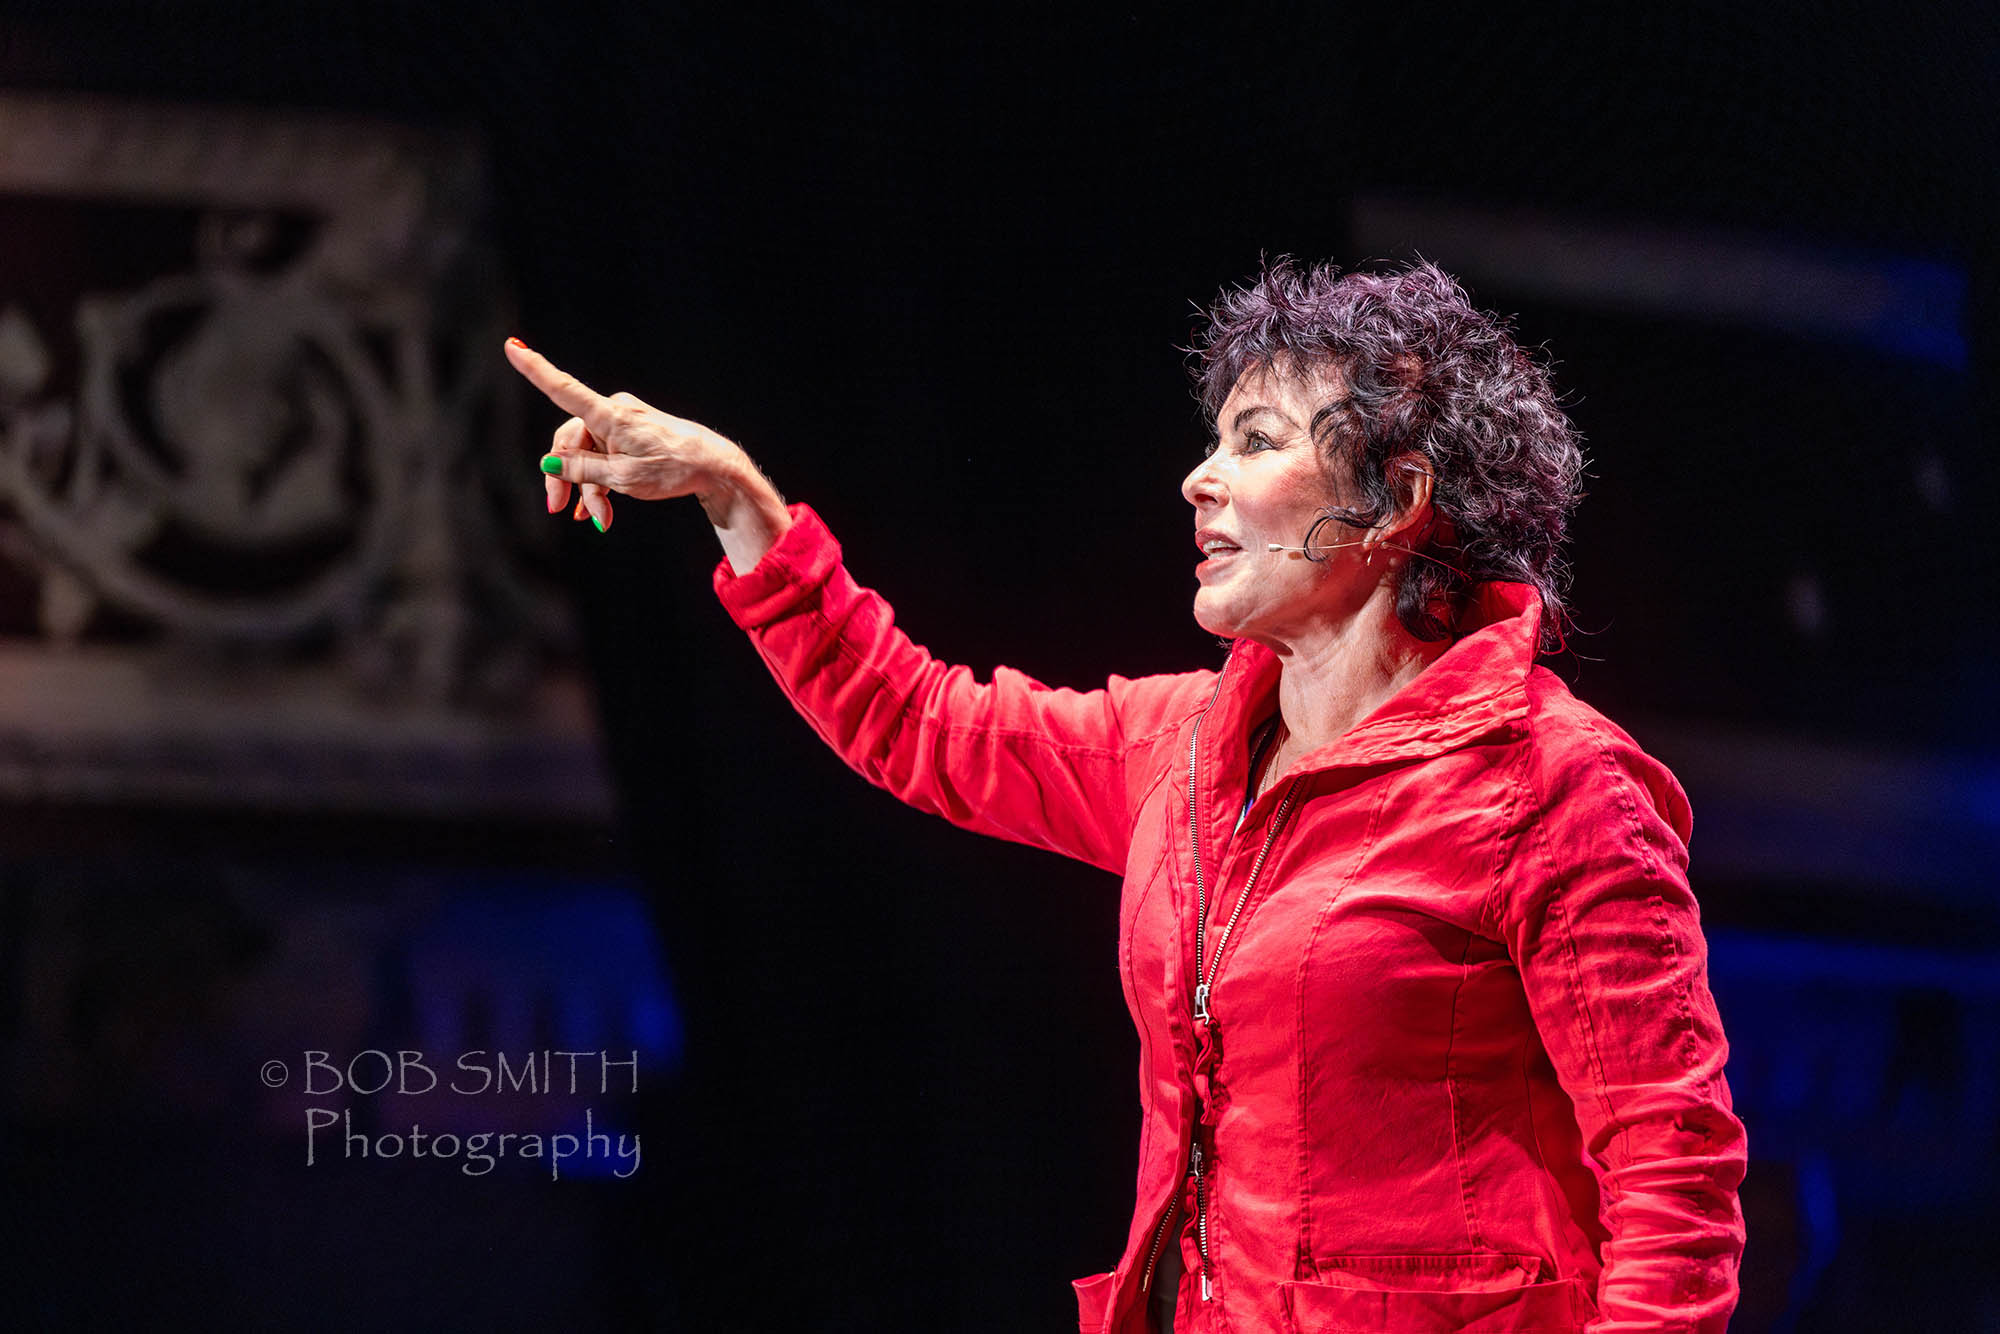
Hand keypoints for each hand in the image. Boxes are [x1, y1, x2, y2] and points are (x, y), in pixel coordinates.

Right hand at [505, 337, 748, 531]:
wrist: (712, 467)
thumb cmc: (672, 469)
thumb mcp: (623, 477)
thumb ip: (583, 470)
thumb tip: (549, 462)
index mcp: (609, 416)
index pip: (563, 390)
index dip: (535, 370)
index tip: (511, 346)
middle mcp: (612, 412)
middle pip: (570, 442)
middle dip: (564, 478)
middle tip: (557, 509)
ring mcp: (621, 423)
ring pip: (587, 455)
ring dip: (587, 488)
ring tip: (599, 520)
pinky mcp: (629, 435)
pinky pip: (602, 456)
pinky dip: (598, 482)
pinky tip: (594, 511)